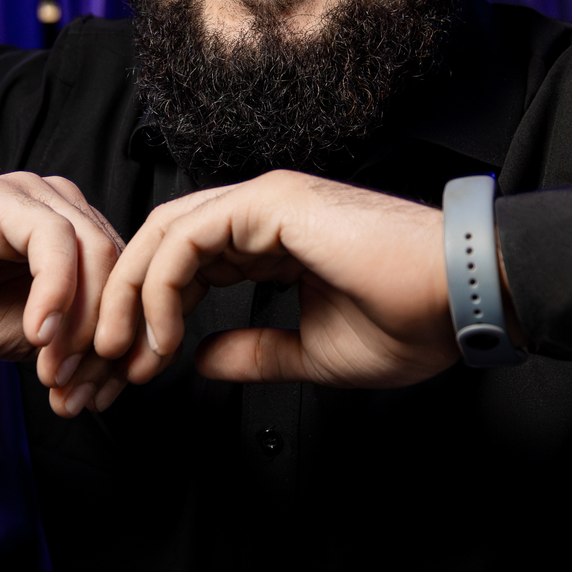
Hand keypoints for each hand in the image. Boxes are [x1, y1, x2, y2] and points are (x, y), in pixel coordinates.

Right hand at [0, 172, 129, 415]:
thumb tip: (113, 374)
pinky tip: (39, 333)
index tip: (102, 397)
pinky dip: (56, 292)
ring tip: (54, 371)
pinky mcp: (4, 197)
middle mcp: (67, 209)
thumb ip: (71, 345)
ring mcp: (37, 197)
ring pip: (97, 253)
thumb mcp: (22, 336)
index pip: (130, 286)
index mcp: (81, 237)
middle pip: (122, 271)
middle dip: (107, 342)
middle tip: (77, 391)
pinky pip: (52, 240)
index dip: (124, 345)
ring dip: (83, 324)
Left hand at [92, 171, 469, 387]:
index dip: (156, 316)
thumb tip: (198, 360)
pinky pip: (188, 237)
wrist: (463, 297)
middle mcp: (262, 208)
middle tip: (109, 365)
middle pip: (163, 242)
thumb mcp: (313, 351)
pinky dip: (162, 287)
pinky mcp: (269, 202)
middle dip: (127, 304)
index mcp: (274, 237)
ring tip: (124, 355)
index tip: (142, 373)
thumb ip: (254, 351)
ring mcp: (263, 198)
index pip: (189, 263)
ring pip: (164, 233)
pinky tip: (163, 336)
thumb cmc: (412, 321)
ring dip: (133, 296)